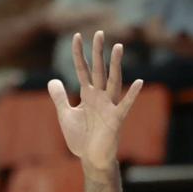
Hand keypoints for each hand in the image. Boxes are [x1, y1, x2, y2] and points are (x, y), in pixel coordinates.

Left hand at [48, 31, 143, 173]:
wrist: (91, 158)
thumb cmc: (81, 137)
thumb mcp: (65, 115)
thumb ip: (59, 97)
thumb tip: (52, 80)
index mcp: (88, 95)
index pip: (83, 69)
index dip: (79, 54)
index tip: (77, 36)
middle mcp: (99, 97)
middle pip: (99, 70)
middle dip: (98, 52)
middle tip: (99, 32)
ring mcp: (108, 106)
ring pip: (113, 82)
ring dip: (115, 65)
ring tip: (118, 47)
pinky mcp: (115, 120)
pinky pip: (125, 105)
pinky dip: (132, 94)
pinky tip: (139, 82)